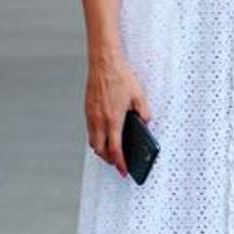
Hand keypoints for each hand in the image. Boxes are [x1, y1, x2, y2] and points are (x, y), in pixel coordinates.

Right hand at [84, 52, 151, 178]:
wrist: (103, 62)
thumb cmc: (121, 77)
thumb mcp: (139, 95)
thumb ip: (144, 113)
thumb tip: (145, 123)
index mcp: (113, 119)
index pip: (115, 150)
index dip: (120, 163)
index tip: (124, 171)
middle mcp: (99, 120)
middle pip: (100, 150)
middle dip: (109, 160)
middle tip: (119, 163)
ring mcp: (91, 115)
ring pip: (93, 141)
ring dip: (101, 150)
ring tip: (112, 152)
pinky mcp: (87, 109)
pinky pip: (90, 131)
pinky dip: (97, 138)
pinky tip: (105, 136)